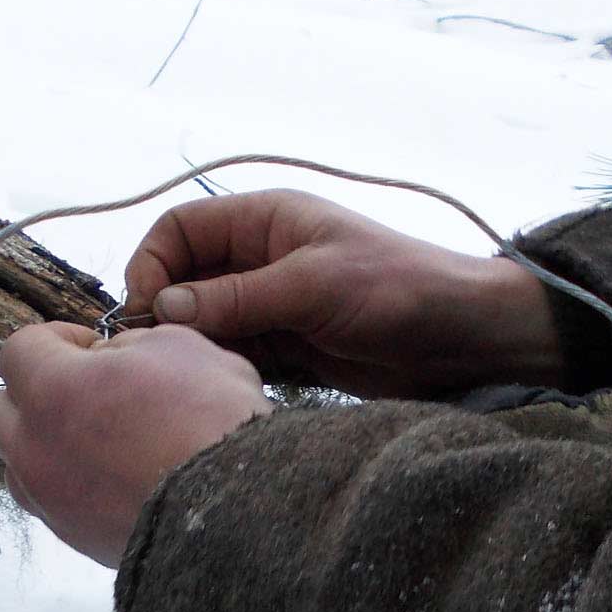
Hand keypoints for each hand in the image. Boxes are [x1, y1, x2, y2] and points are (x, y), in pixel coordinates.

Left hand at [0, 323, 272, 566]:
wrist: (235, 513)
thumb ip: (132, 343)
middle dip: (36, 393)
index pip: (19, 348)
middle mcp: (34, 448)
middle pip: (2, 410)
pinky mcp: (74, 538)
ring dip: (45, 444)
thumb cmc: (210, 421)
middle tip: (88, 392)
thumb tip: (114, 355)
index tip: (92, 346)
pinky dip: (72, 486)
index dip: (58, 339)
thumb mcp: (182, 346)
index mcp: (52, 390)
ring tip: (97, 442)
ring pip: (19, 463)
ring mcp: (50, 500)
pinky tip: (117, 480)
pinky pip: (53, 502)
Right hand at [124, 190, 562, 397]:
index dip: (152, 264)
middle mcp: (260, 259)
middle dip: (166, 315)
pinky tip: (218, 390)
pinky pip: (236, 357)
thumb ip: (235, 299)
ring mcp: (272, 306)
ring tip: (188, 378)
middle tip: (160, 357)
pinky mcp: (289, 350)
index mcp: (264, 221)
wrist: (464, 339)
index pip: (180, 230)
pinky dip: (221, 371)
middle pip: (184, 280)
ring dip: (193, 349)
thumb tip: (160, 309)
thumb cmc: (398, 289)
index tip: (147, 312)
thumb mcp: (311, 286)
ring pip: (206, 325)